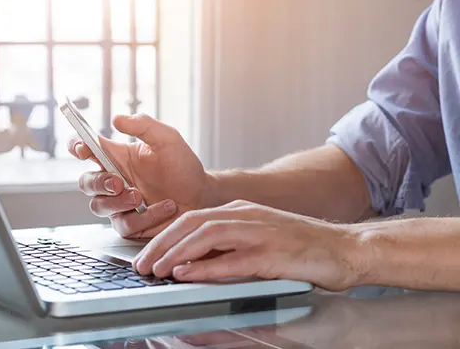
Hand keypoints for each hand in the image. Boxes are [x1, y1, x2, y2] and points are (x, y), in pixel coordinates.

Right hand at [68, 114, 211, 237]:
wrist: (201, 194)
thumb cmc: (182, 165)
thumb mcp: (167, 138)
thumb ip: (144, 125)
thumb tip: (117, 119)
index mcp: (117, 157)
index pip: (85, 149)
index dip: (77, 147)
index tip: (84, 148)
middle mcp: (114, 180)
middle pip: (86, 182)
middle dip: (98, 182)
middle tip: (118, 182)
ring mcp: (120, 204)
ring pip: (99, 206)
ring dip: (118, 202)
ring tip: (140, 196)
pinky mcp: (131, 224)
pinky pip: (125, 224)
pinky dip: (145, 217)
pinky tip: (165, 207)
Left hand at [133, 200, 362, 290]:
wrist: (344, 247)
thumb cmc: (301, 245)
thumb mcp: (259, 237)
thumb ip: (228, 244)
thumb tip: (193, 260)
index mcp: (241, 210)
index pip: (193, 217)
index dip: (165, 236)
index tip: (147, 254)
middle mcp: (247, 215)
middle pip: (192, 222)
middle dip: (161, 244)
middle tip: (142, 265)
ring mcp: (261, 232)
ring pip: (207, 236)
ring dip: (177, 253)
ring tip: (156, 271)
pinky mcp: (274, 253)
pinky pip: (232, 259)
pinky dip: (205, 267)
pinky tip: (186, 275)